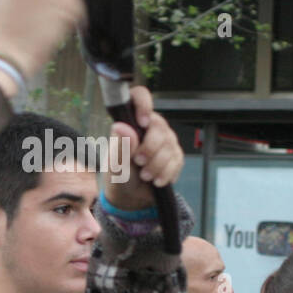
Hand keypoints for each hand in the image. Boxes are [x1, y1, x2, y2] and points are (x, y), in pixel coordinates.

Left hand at [103, 87, 183, 211]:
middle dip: (150, 149)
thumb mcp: (116, 163)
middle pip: (159, 127)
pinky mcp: (176, 154)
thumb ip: (121, 145)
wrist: (131, 195)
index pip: (140, 96)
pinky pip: (177, 160)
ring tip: (145, 176)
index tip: (142, 122)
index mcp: (132, 120)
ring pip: (169, 146)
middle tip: (139, 162)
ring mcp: (165, 139)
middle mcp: (151, 125)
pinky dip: (166, 173)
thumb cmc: (120, 174)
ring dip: (157, 165)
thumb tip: (121, 126)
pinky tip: (156, 180)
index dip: (144, 104)